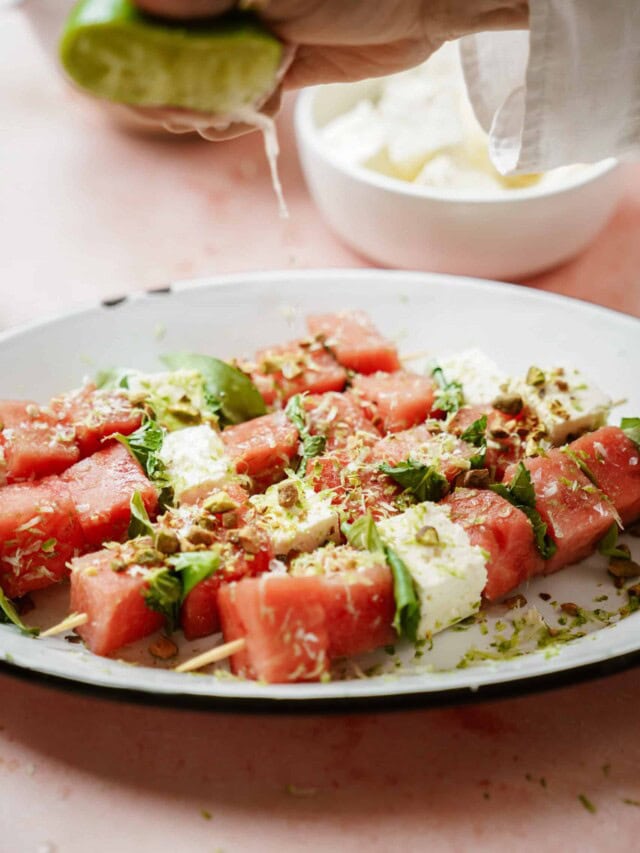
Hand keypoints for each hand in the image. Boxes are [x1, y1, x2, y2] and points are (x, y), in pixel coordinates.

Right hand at [130, 0, 527, 135]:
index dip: (136, 51)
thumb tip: (139, 4)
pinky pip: (244, 97)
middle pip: (174, 51)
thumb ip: (210, 1)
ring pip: (206, 80)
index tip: (135, 82)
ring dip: (204, 108)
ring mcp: (253, 33)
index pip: (155, 18)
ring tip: (216, 119)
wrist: (427, 0)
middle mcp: (228, 5)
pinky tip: (251, 115)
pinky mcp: (282, 64)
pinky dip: (238, 114)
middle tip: (180, 113)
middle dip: (169, 88)